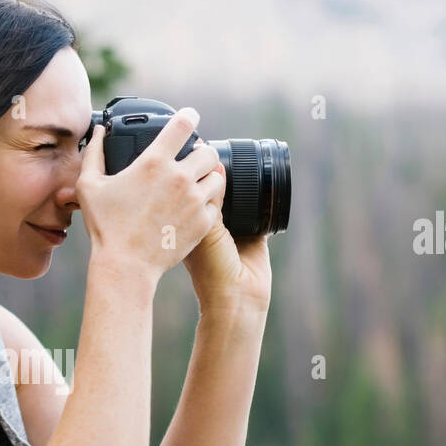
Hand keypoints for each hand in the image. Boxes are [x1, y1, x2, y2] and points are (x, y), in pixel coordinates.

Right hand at [77, 107, 226, 282]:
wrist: (126, 265)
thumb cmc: (105, 227)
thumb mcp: (89, 186)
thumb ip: (94, 153)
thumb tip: (99, 132)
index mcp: (154, 163)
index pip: (183, 124)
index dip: (188, 116)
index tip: (189, 118)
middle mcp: (179, 178)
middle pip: (208, 151)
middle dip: (201, 152)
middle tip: (191, 160)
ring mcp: (194, 201)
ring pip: (217, 176)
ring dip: (208, 177)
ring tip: (195, 184)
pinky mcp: (203, 222)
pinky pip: (216, 203)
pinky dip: (208, 202)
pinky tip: (194, 206)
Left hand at [182, 162, 272, 317]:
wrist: (238, 296)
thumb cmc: (210, 270)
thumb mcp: (203, 230)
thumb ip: (207, 199)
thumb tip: (214, 167)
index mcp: (185, 224)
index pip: (184, 190)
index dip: (188, 171)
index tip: (192, 150)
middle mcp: (205, 222)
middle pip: (209, 187)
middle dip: (211, 171)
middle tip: (215, 153)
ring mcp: (230, 226)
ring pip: (234, 193)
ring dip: (237, 180)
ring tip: (240, 162)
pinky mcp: (253, 229)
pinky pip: (258, 204)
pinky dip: (260, 192)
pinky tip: (261, 178)